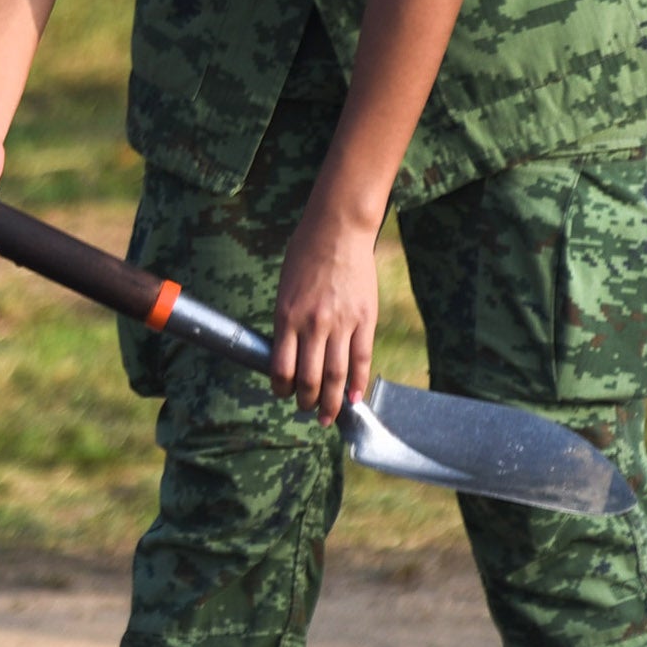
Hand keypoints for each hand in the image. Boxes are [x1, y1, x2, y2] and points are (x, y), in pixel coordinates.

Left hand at [271, 210, 383, 424]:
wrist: (337, 230)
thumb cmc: (304, 255)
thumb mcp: (285, 289)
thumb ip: (287, 321)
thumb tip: (289, 352)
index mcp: (286, 316)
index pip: (281, 367)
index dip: (282, 388)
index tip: (283, 394)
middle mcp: (312, 324)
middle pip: (309, 378)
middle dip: (306, 402)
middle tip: (306, 411)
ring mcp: (341, 323)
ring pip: (336, 375)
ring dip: (331, 401)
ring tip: (328, 417)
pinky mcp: (364, 318)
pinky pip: (361, 358)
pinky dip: (357, 383)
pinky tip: (353, 399)